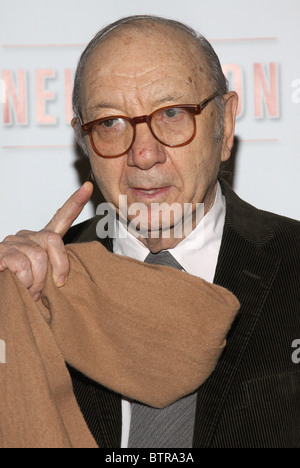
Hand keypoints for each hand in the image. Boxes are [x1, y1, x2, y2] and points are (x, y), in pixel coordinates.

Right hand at [0, 182, 92, 300]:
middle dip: (60, 266)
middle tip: (54, 285)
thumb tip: (62, 280)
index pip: (62, 217)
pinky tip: (21, 286)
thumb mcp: (43, 276)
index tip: (88, 187)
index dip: (75, 202)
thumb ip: (54, 270)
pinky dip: (25, 281)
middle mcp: (29, 237)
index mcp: (42, 240)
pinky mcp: (1, 251)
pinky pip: (22, 266)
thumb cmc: (21, 284)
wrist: (0, 290)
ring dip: (38, 281)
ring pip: (39, 258)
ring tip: (33, 291)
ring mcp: (14, 242)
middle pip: (54, 240)